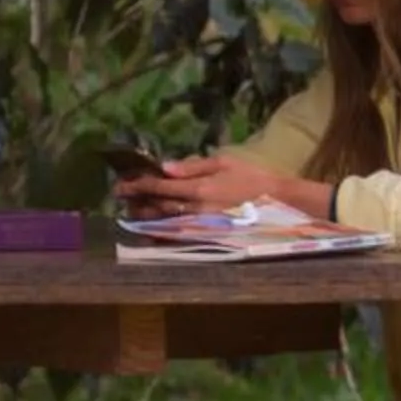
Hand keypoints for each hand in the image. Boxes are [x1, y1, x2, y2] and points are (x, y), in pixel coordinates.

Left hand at [117, 153, 330, 220]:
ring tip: (132, 212)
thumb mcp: (224, 162)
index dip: (139, 185)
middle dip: (137, 202)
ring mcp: (202, 227)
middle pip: (158, 208)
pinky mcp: (209, 237)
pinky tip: (152, 232)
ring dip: (146, 218)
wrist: (279, 203)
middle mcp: (197, 210)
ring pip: (165, 224)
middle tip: (121, 197)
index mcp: (199, 189)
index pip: (161, 187)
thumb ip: (194, 166)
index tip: (122, 184)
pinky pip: (179, 238)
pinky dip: (162, 235)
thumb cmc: (252, 178)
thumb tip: (165, 167)